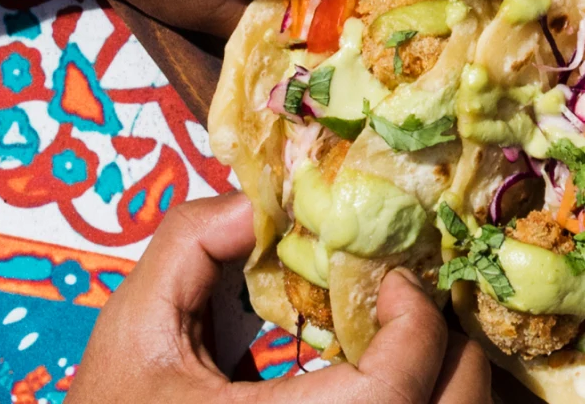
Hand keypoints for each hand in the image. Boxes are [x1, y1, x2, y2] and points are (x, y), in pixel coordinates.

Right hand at [69, 194, 487, 403]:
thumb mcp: (132, 333)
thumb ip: (190, 247)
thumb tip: (262, 199)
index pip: (395, 390)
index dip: (418, 325)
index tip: (396, 284)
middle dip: (452, 351)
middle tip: (418, 310)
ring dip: (446, 385)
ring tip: (410, 346)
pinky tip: (391, 384)